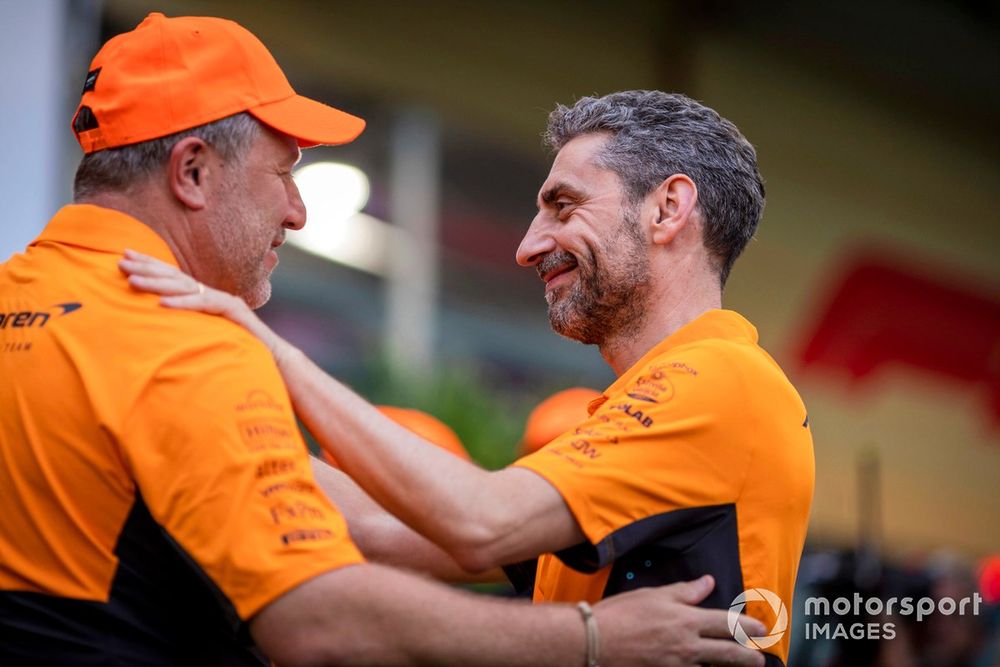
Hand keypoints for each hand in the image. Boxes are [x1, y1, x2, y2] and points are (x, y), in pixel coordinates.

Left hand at [118, 250, 286, 358]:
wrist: (276, 363)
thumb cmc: (239, 355)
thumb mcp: (206, 338)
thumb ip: (187, 330)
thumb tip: (157, 327)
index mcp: (204, 300)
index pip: (173, 278)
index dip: (150, 266)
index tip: (125, 257)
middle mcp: (213, 296)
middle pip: (176, 277)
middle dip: (147, 267)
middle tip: (121, 259)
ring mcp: (224, 302)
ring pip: (187, 288)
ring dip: (157, 283)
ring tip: (132, 281)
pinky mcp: (235, 312)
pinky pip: (205, 305)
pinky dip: (184, 304)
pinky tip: (162, 304)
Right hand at [595, 575, 766, 666]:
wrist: (594, 640)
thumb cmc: (621, 614)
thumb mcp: (654, 595)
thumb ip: (685, 591)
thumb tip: (707, 583)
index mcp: (686, 621)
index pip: (727, 624)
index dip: (747, 627)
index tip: (760, 629)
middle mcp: (687, 647)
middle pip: (728, 655)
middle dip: (748, 658)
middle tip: (759, 659)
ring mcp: (677, 666)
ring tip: (735, 666)